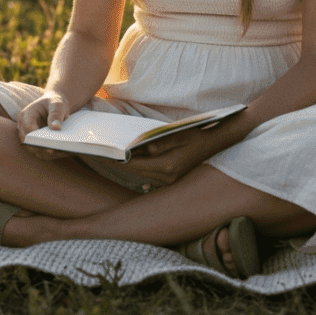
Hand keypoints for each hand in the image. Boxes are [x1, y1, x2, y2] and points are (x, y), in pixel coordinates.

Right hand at [16, 91, 71, 160]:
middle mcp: (23, 127)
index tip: (50, 145)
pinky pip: (42, 152)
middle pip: (30, 143)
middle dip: (44, 148)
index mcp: (26, 115)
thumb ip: (56, 113)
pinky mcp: (35, 143)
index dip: (38, 139)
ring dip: (50, 153)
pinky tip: (66, 151)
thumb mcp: (57, 103)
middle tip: (60, 151)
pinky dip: (53, 153)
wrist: (53, 104)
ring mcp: (28, 137)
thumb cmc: (54, 102)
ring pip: (36, 150)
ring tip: (66, 151)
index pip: (28, 129)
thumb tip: (56, 128)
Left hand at [114, 126, 229, 187]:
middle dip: (119, 164)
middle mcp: (168, 177)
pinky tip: (128, 162)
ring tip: (111, 157)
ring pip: (142, 174)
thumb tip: (138, 150)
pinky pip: (149, 175)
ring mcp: (170, 180)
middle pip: (136, 172)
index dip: (118, 160)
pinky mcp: (172, 178)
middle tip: (101, 156)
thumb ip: (157, 143)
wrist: (214, 142)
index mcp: (168, 166)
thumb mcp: (176, 134)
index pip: (136, 165)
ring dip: (128, 166)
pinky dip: (138, 169)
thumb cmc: (195, 134)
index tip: (103, 155)